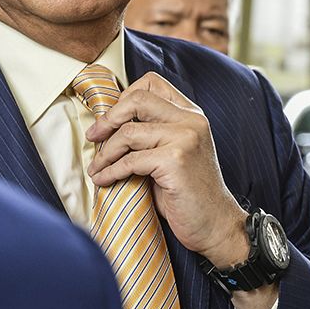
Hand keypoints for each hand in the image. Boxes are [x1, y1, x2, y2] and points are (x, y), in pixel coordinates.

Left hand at [86, 72, 249, 267]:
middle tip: (93, 136)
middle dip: (108, 119)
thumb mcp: (173, 152)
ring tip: (96, 166)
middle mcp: (191, 120)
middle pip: (137, 100)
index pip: (151, 83)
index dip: (123, 97)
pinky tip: (104, 179)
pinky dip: (111, 171)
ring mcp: (185, 138)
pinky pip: (130, 160)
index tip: (109, 119)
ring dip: (105, 152)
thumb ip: (151, 133)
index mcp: (191, 114)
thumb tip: (108, 123)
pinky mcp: (175, 160)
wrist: (216, 225)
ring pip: (128, 132)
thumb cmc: (188, 192)